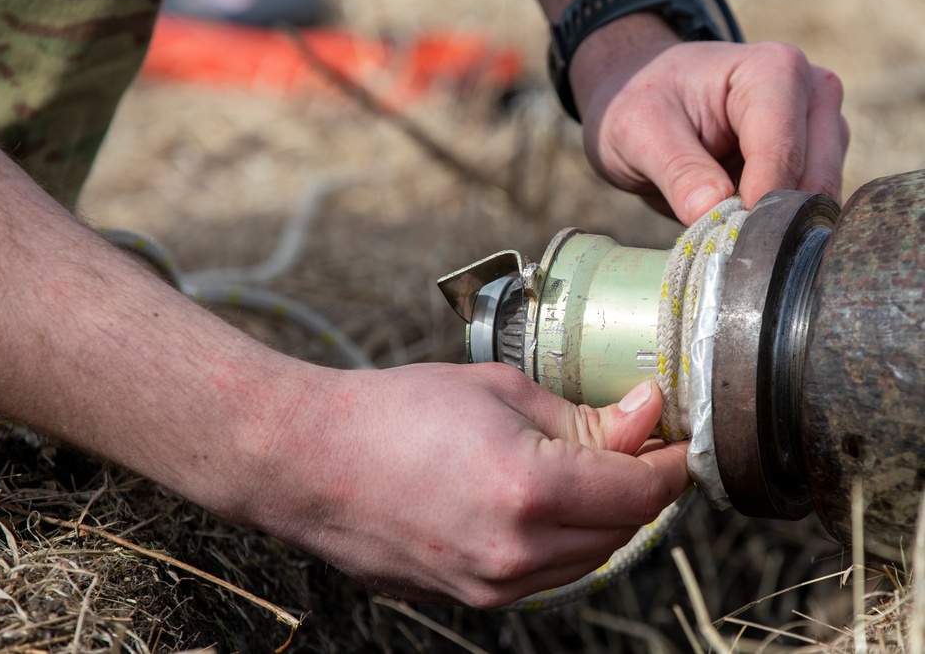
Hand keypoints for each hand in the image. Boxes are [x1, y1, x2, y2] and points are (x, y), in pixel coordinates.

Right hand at [246, 363, 687, 608]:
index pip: (641, 490)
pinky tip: (542, 498)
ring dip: (603, 515)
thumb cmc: (394, 409)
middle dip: (640, 486)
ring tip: (586, 465)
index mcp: (528, 490)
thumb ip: (579, 416)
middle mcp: (517, 553)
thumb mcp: (496, 390)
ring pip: (589, 558)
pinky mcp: (471, 598)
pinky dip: (562, 538)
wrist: (309, 460)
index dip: (672, 462)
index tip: (678, 437)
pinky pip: (545, 573)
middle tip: (634, 439)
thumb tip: (644, 418)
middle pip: (624, 529)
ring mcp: (492, 586)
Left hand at [571, 16, 848, 224]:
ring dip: (777, 226)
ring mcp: (821, 128)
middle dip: (772, 218)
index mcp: (774, 71)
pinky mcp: (816, 160)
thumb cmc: (643, 104)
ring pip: (819, 197)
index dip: (757, 201)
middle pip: (814, 176)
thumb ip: (678, 171)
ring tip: (724, 233)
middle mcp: (813, 93)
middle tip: (723, 245)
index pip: (782, 150)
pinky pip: (810, 208)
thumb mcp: (640, 132)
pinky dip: (779, 227)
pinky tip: (739, 230)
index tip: (726, 237)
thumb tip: (711, 212)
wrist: (643, 101)